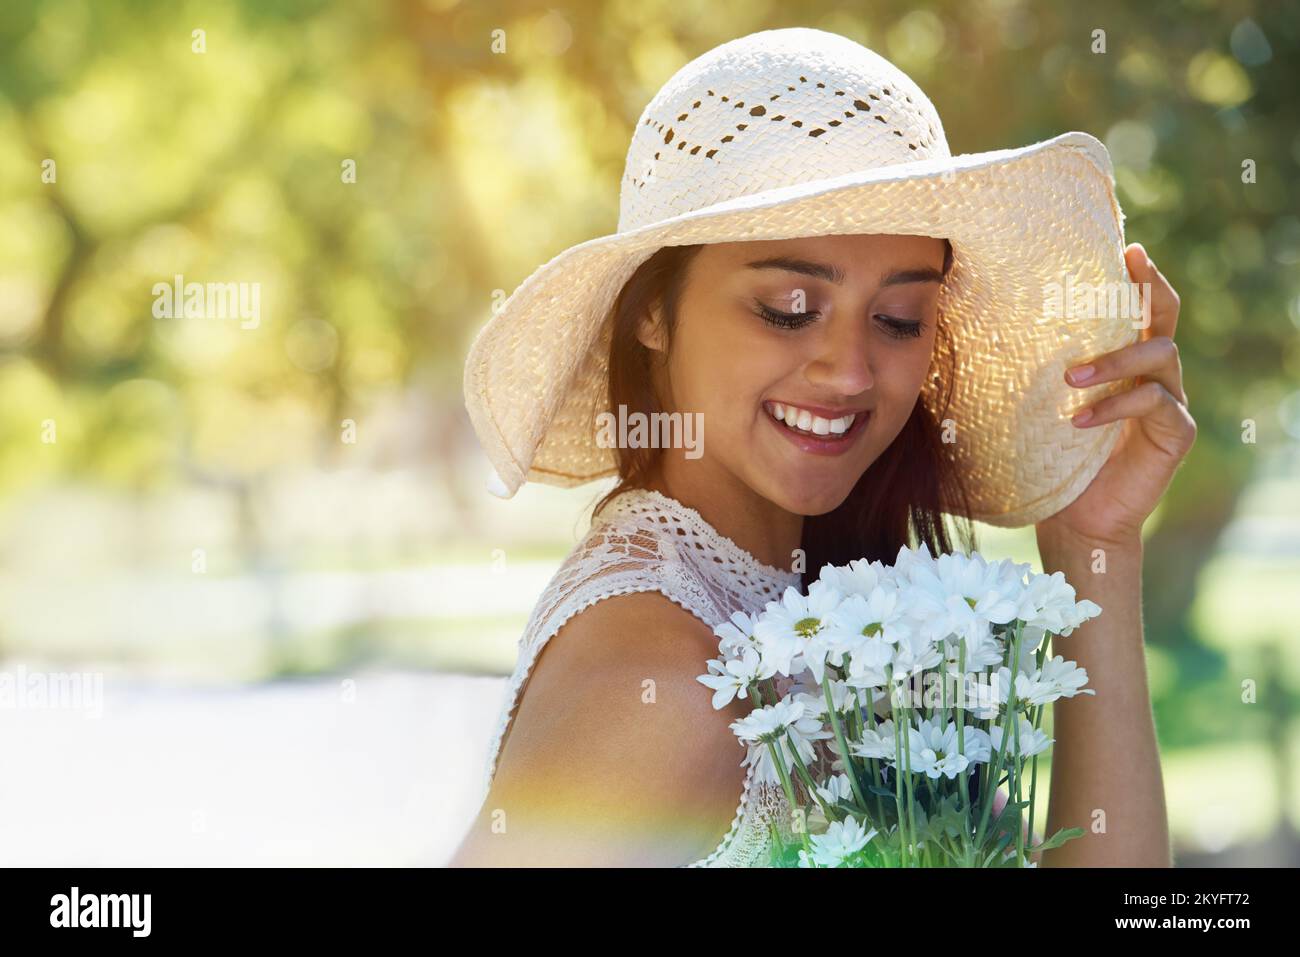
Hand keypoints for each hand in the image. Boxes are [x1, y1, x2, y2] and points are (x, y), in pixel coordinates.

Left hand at [1035, 243, 1196, 548]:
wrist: (1073, 520)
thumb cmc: (1049, 459)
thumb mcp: (1033, 407)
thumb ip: (1025, 370)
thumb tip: (961, 331)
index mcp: (1124, 360)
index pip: (1140, 307)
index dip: (1141, 276)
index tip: (1127, 247)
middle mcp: (1154, 373)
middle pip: (1165, 317)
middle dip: (1148, 290)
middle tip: (1125, 272)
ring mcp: (1170, 402)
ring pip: (1160, 355)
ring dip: (1115, 360)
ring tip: (1071, 379)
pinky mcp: (1175, 433)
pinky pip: (1156, 403)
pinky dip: (1117, 407)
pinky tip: (1080, 422)